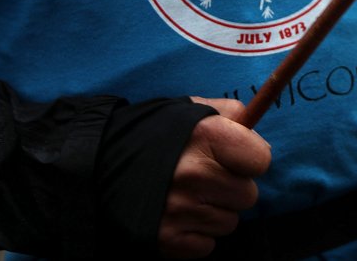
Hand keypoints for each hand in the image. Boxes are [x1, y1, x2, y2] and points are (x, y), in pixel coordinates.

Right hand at [158, 98, 270, 258]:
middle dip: (231, 187)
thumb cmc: (150, 134)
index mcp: (206, 136)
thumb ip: (229, 115)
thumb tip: (260, 138)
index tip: (234, 158)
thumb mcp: (189, 110)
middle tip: (205, 178)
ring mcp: (181, 210)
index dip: (250, 159)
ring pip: (229, 222)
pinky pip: (208, 244)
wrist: (95, 164)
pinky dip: (196, 233)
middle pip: (248, 195)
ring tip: (187, 195)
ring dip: (214, 211)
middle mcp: (196, 174)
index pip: (261, 160)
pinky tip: (176, 214)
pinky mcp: (168, 239)